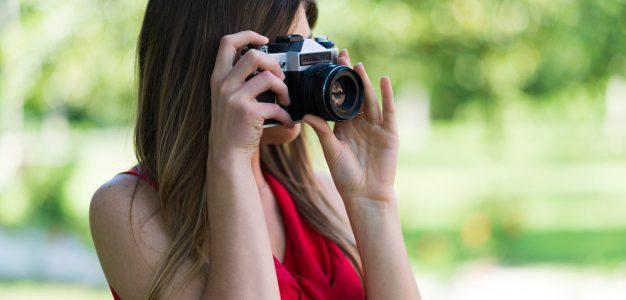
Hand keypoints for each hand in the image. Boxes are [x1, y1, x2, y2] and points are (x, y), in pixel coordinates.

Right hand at [209, 31, 293, 159]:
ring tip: (286, 100)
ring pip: (268, 77)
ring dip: (284, 89)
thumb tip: (268, 65)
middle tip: (279, 78)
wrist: (227, 153)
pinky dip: (286, 115)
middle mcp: (224, 84)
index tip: (263, 40)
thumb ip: (239, 79)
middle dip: (273, 63)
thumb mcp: (227, 97)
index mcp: (218, 77)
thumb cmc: (233, 125)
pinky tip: (287, 121)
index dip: (247, 35)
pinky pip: (276, 106)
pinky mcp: (248, 113)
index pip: (227, 43)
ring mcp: (235, 98)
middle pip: (252, 55)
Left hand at [304, 50, 398, 207]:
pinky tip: (384, 81)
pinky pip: (389, 110)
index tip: (331, 65)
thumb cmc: (346, 176)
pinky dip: (387, 96)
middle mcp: (360, 123)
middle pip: (356, 94)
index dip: (337, 82)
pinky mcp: (390, 132)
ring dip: (365, 82)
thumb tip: (306, 114)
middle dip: (350, 76)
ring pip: (370, 99)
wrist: (365, 194)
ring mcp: (376, 126)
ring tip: (358, 66)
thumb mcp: (331, 150)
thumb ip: (322, 130)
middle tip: (343, 56)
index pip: (340, 98)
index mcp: (344, 126)